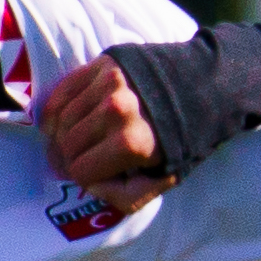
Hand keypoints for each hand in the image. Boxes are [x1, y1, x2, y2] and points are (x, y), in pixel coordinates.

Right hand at [35, 57, 171, 216]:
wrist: (205, 87)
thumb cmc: (182, 137)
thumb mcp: (165, 178)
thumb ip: (127, 197)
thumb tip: (90, 186)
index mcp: (132, 143)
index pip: (79, 170)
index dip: (83, 178)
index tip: (92, 174)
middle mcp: (116, 110)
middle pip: (67, 145)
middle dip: (71, 157)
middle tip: (79, 159)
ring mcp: (108, 84)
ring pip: (62, 119)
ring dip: (62, 134)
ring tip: (74, 139)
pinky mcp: (103, 64)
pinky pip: (62, 92)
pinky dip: (55, 110)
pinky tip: (62, 120)